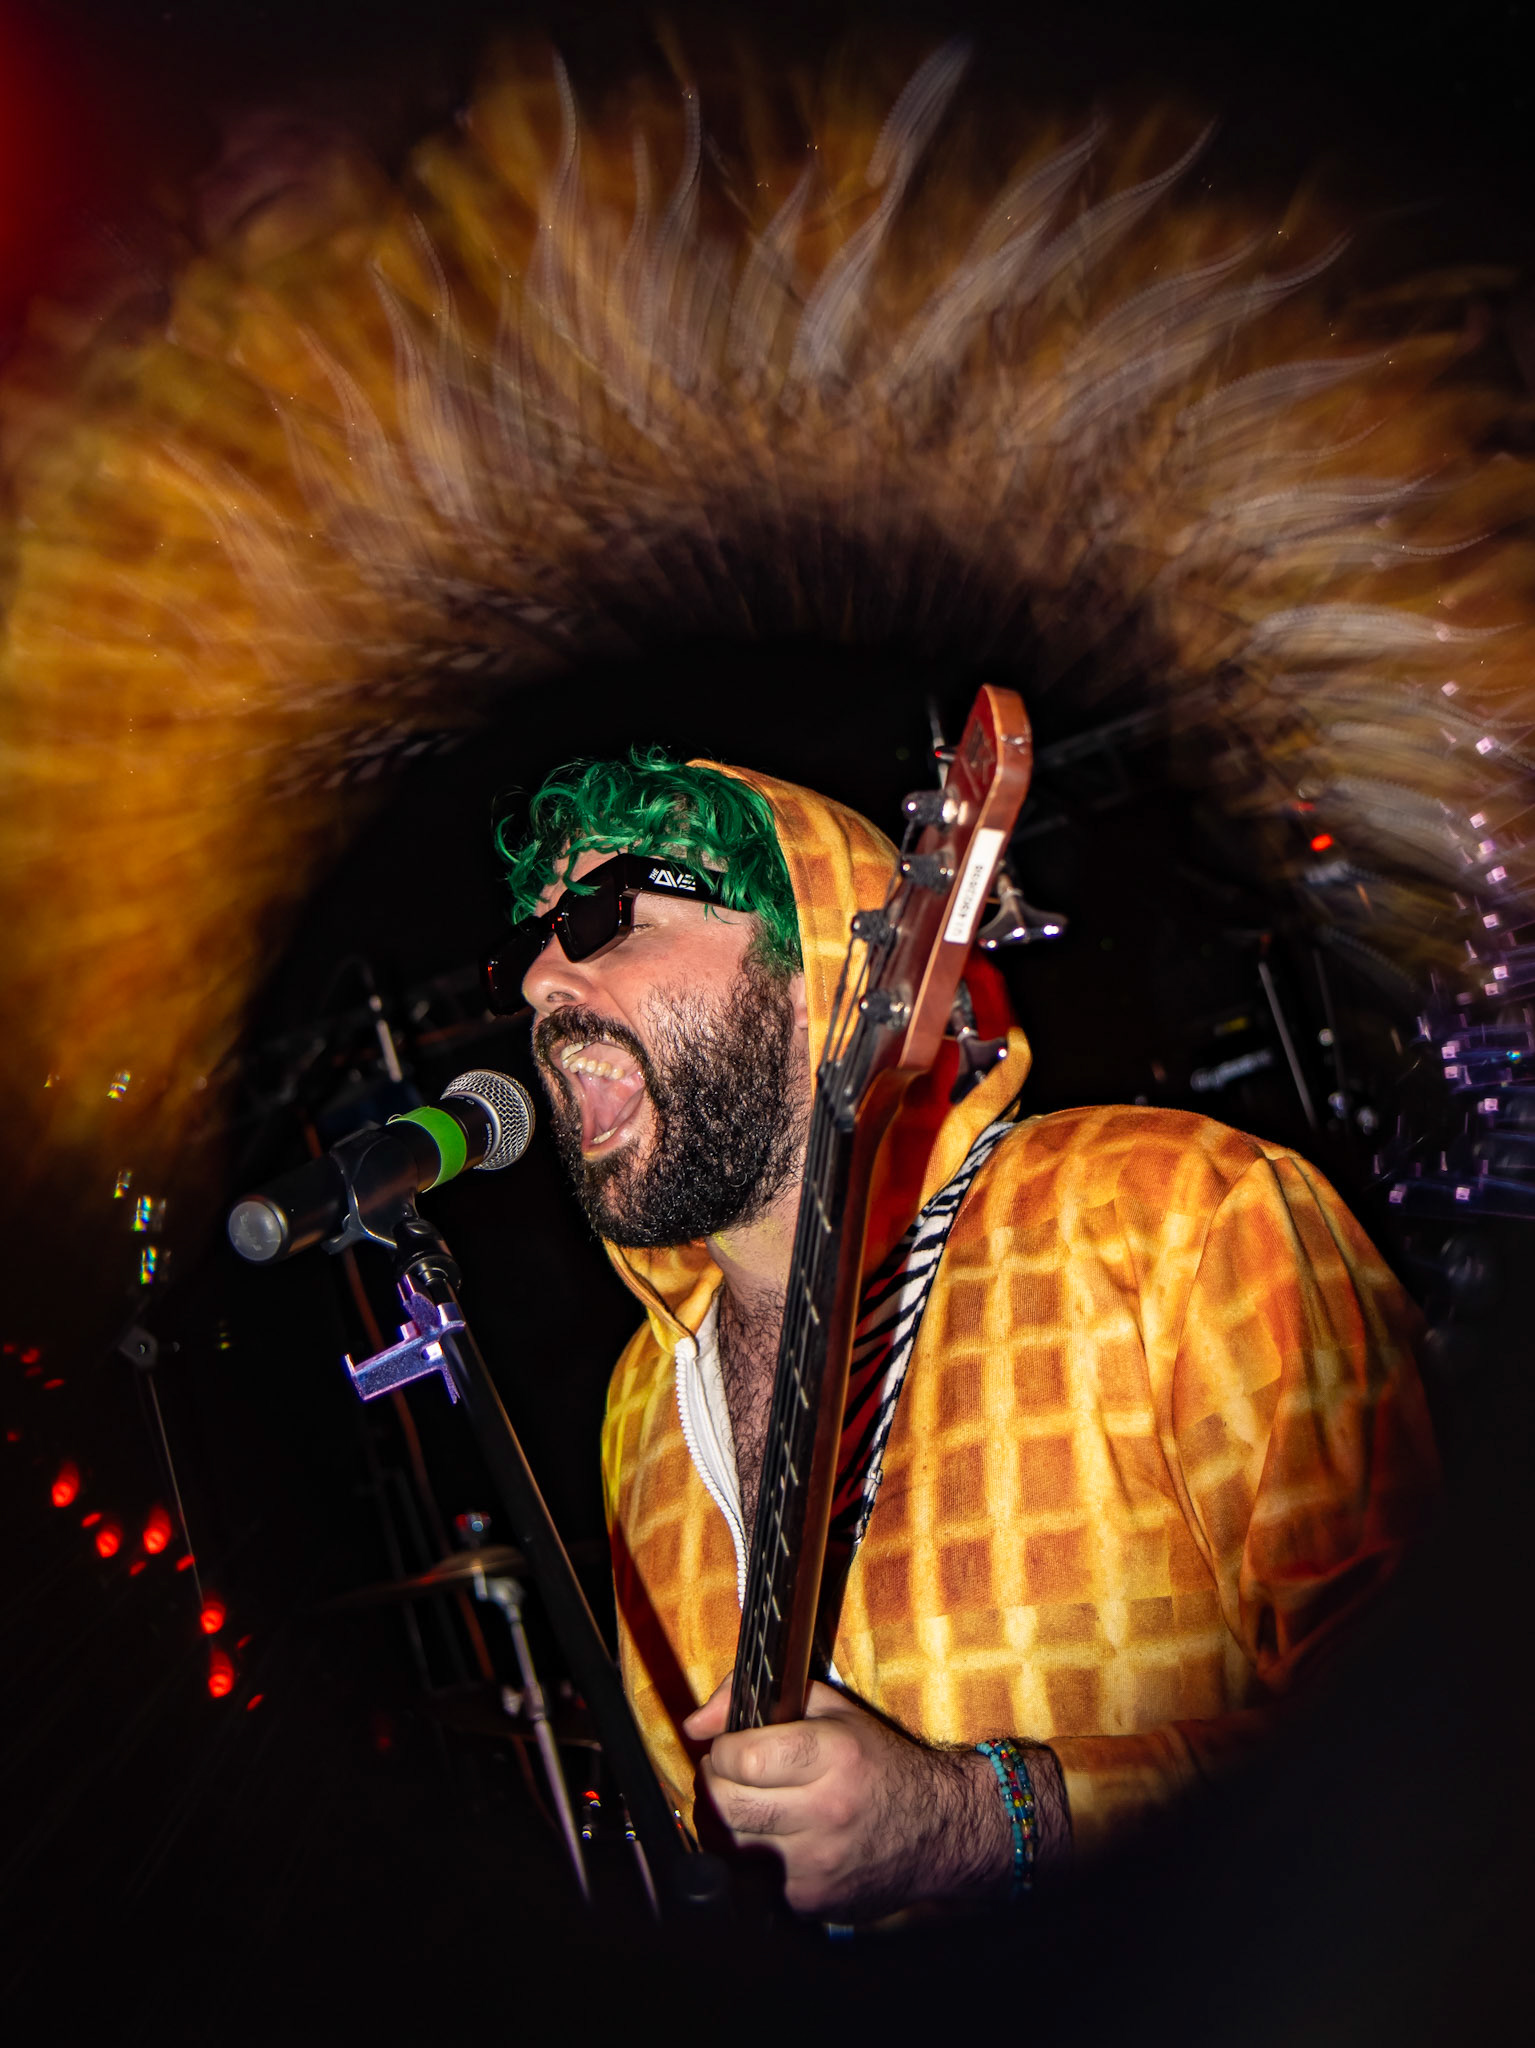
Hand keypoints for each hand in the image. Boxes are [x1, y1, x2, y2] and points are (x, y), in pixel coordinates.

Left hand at [683, 1677, 1016, 1919]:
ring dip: (726, 1822)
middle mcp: (827, 1812)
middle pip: (727, 1806)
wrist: (937, 1830)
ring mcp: (817, 1864)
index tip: (730, 1747)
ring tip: (747, 1802)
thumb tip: (695, 1722)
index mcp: (834, 1756)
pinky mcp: (811, 1902)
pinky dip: (751, 1858)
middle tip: (729, 1774)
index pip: (742, 1758)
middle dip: (715, 1784)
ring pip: (730, 1846)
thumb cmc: (876, 1762)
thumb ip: (757, 1700)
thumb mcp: (829, 1709)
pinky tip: (773, 1838)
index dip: (722, 1749)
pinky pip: (752, 1879)